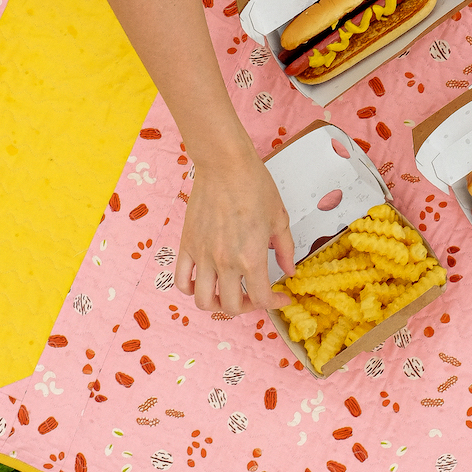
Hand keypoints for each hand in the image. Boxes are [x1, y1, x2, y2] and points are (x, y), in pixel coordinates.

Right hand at [174, 143, 294, 316]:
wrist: (225, 164)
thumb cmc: (254, 185)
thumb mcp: (279, 218)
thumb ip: (285, 249)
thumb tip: (289, 271)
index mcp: (252, 257)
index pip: (261, 298)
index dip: (274, 303)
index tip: (280, 297)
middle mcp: (225, 262)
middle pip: (230, 306)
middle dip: (246, 307)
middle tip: (254, 296)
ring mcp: (203, 255)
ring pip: (203, 300)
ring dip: (216, 304)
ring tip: (226, 293)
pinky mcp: (186, 245)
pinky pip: (182, 279)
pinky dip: (191, 289)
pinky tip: (203, 281)